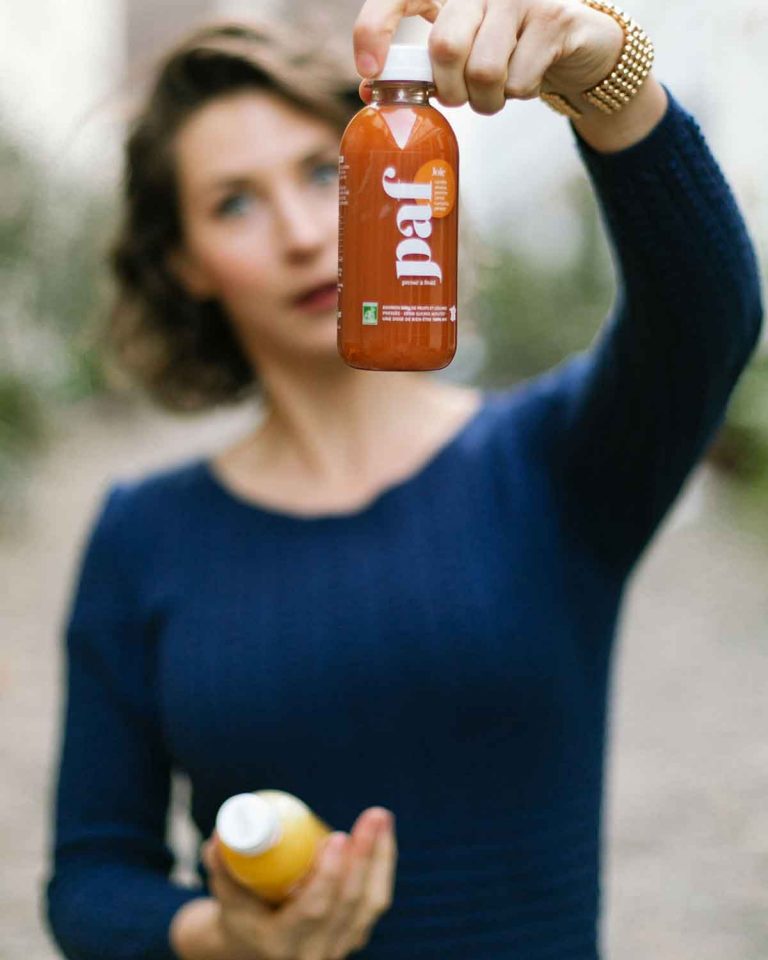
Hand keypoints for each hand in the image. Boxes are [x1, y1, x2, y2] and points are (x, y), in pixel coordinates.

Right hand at [201, 807, 396, 959]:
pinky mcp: (355, 934)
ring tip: (379, 817)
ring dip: (380, 855)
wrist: (257, 949)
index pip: (313, 910)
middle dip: (365, 855)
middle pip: (350, 903)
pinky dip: (382, 864)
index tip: (336, 836)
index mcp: (281, 944)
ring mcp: (340, 946)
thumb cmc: (240, 915)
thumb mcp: (227, 896)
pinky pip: (376, 900)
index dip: (328, 874)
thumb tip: (220, 835)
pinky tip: (382, 834)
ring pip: (370, 903)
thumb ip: (222, 867)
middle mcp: (316, 952)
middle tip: (371, 815)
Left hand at [353, 0, 625, 114]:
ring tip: (495, 92)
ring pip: (483, 72)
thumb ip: (417, 65)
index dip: (375, 28)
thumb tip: (371, 93)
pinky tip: (528, 77)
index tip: (370, 69)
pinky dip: (518, 95)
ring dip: (486, 102)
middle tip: (460, 96)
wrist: (576, 42)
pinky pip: (518, 81)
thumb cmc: (505, 46)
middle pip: (445, 47)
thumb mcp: (459, 48)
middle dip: (450, 90)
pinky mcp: (553, 17)